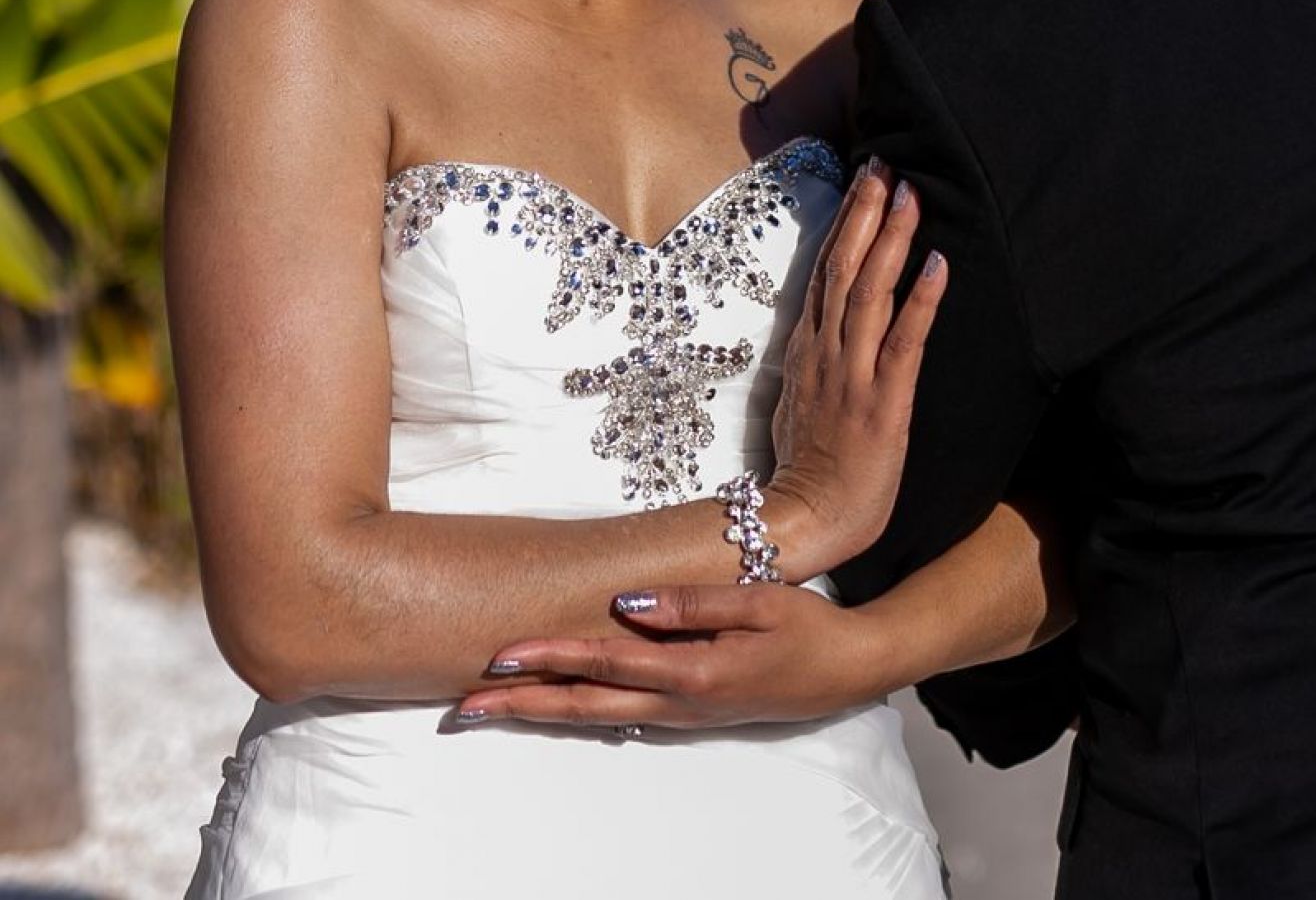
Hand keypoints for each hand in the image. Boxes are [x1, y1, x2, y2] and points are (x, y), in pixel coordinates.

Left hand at [455, 584, 891, 730]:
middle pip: (584, 706)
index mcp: (691, 672)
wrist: (848, 671)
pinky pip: (622, 715)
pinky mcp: (689, 712)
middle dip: (522, 705)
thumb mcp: (756, 602)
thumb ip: (690, 603)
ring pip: (597, 717)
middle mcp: (677, 703)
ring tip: (492, 708)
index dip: (549, 658)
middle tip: (464, 707)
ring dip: (542, 712)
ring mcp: (682, 715)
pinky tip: (558, 705)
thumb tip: (626, 603)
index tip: (498, 657)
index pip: (604, 663)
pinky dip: (579, 712)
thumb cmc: (805, 628)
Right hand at [763, 159, 946, 577]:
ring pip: (870, 291)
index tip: (864, 177)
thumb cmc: (809, 466)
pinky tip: (938, 265)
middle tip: (886, 162)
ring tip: (910, 195)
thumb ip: (813, 355)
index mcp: (808, 347)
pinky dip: (921, 301)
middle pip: (845, 265)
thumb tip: (823, 322)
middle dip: (866, 210)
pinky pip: (904, 342)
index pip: (826, 269)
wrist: (806, 517)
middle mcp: (827, 349)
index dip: (846, 220)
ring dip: (891, 239)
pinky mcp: (883, 402)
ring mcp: (852, 373)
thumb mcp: (798, 397)